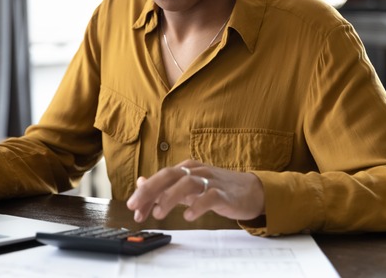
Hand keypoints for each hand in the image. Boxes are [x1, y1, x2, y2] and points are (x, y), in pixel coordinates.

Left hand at [126, 159, 264, 222]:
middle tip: (134, 206)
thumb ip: (166, 186)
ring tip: (158, 213)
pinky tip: (188, 216)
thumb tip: (140, 182)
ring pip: (187, 183)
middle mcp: (197, 172)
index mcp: (187, 169)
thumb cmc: (218, 188)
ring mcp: (211, 181)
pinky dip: (197, 205)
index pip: (161, 177)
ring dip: (170, 198)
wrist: (252, 191)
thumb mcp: (189, 185)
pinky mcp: (224, 194)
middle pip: (169, 175)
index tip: (133, 208)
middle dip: (150, 190)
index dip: (145, 192)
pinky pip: (210, 197)